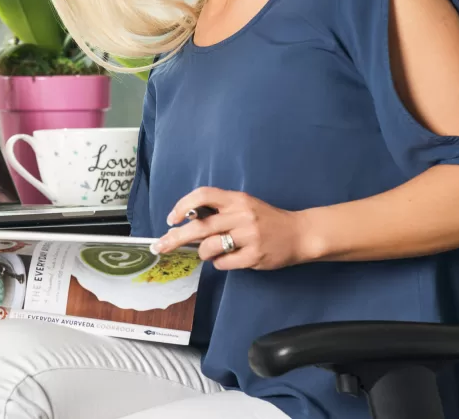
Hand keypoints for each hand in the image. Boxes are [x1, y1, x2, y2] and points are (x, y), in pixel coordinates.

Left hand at [152, 188, 307, 270]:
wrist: (299, 233)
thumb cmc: (266, 220)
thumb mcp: (244, 206)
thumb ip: (219, 211)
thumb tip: (186, 222)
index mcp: (236, 199)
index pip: (203, 195)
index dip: (183, 206)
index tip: (171, 219)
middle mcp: (241, 215)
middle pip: (199, 226)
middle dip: (175, 237)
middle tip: (159, 246)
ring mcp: (249, 236)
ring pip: (208, 247)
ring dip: (204, 253)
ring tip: (211, 252)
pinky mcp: (255, 256)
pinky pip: (223, 263)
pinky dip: (220, 264)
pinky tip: (228, 259)